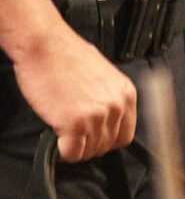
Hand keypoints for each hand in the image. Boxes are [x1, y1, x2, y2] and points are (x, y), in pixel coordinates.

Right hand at [13, 27, 135, 161]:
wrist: (45, 45)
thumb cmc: (66, 56)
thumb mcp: (103, 76)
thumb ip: (108, 98)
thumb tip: (104, 118)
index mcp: (126, 94)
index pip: (125, 134)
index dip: (107, 140)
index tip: (94, 138)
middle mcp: (116, 106)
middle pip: (108, 145)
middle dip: (90, 144)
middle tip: (75, 136)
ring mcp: (97, 116)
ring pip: (90, 151)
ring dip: (76, 148)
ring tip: (64, 135)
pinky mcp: (74, 123)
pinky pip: (72, 153)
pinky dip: (64, 152)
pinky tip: (57, 140)